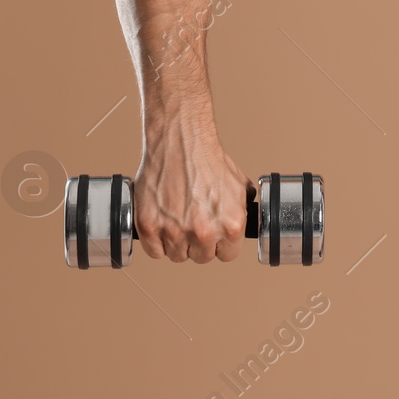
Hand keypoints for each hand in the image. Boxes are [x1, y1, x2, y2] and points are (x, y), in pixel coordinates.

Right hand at [133, 124, 254, 263]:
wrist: (181, 141)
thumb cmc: (208, 160)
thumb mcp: (240, 185)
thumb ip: (244, 210)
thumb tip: (249, 222)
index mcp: (231, 225)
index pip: (227, 255)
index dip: (220, 245)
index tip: (214, 237)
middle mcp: (205, 232)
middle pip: (201, 257)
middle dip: (199, 244)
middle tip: (193, 224)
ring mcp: (175, 231)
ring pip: (177, 256)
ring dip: (177, 243)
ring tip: (177, 220)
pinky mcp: (149, 226)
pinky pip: (154, 252)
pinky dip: (156, 242)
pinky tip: (161, 225)